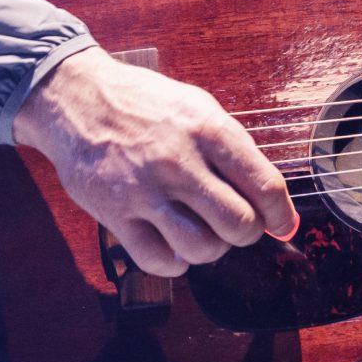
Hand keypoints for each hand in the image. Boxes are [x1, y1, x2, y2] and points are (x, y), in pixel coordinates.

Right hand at [13, 46, 297, 276]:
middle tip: (240, 228)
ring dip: (212, 250)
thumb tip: (267, 195)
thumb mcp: (198, 107)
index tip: (283, 226)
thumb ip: (232, 149)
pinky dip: (175, 263)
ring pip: (201, 247)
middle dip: (247, 234)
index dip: (282, 215)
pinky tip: (174, 247)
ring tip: (205, 235)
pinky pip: (158, 260)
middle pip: (238, 223)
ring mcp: (145, 190)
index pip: (264, 185)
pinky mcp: (114, 213)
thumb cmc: (145, 103)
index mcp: (209, 130)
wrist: (78, 98)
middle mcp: (180, 161)